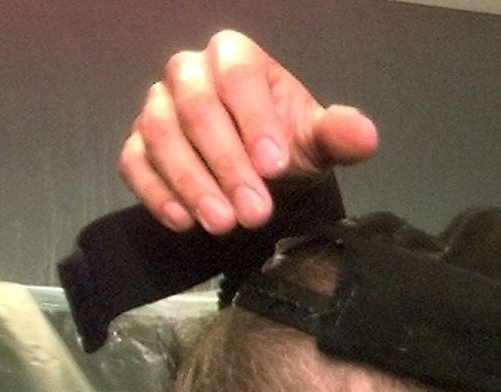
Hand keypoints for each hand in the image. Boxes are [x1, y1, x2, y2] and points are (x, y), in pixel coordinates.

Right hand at [120, 30, 377, 233]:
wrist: (261, 169)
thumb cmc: (285, 144)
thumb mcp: (317, 140)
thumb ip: (338, 135)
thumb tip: (365, 135)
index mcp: (234, 58)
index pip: (238, 77)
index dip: (254, 120)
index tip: (275, 167)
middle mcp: (189, 73)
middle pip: (197, 108)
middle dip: (227, 164)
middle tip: (254, 212)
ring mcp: (158, 107)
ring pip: (161, 135)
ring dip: (192, 183)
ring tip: (223, 224)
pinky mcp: (139, 144)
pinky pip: (135, 163)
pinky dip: (156, 193)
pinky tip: (184, 222)